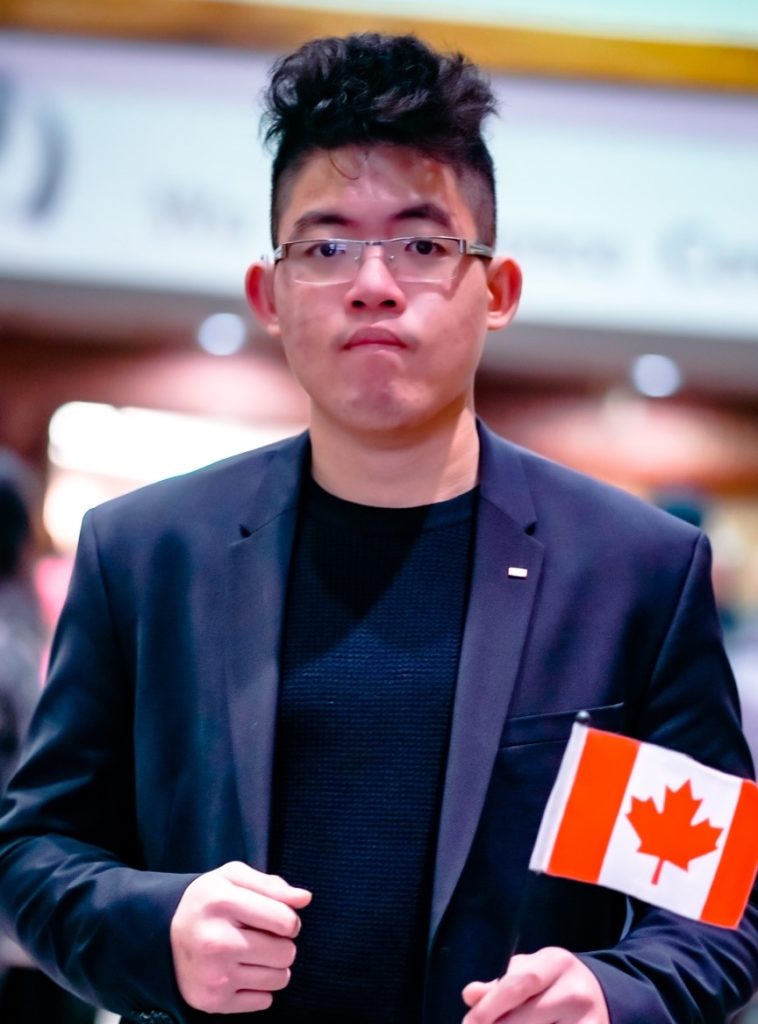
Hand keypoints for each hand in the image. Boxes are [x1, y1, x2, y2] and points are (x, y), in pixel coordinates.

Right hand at [170, 860, 311, 1013]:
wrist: (163, 935)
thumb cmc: (208, 902)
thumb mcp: (233, 877)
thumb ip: (272, 884)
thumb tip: (304, 899)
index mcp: (222, 902)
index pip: (286, 921)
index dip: (289, 919)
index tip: (276, 918)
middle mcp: (216, 941)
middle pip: (286, 952)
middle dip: (282, 944)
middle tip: (262, 937)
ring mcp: (214, 975)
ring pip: (280, 978)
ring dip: (274, 966)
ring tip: (253, 954)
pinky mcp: (213, 1002)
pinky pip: (264, 1001)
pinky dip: (260, 988)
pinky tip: (242, 972)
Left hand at [461, 947, 608, 1023]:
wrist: (601, 995)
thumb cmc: (552, 983)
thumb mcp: (529, 972)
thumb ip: (499, 986)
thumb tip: (470, 995)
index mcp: (555, 962)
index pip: (516, 985)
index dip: (488, 1009)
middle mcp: (575, 990)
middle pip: (526, 1019)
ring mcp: (590, 1019)